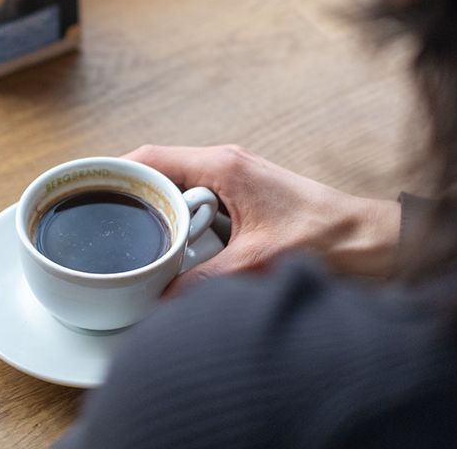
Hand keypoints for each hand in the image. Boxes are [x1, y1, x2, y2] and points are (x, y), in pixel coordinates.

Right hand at [125, 145, 400, 296]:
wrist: (367, 239)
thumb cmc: (323, 236)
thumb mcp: (255, 263)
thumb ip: (203, 281)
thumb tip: (162, 299)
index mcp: (222, 165)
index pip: (151, 158)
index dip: (116, 172)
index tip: (89, 189)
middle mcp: (224, 164)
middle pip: (159, 172)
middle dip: (133, 197)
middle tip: (107, 225)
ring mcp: (233, 178)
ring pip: (177, 188)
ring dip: (159, 212)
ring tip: (137, 238)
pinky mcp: (242, 196)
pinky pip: (197, 202)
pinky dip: (181, 220)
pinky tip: (175, 245)